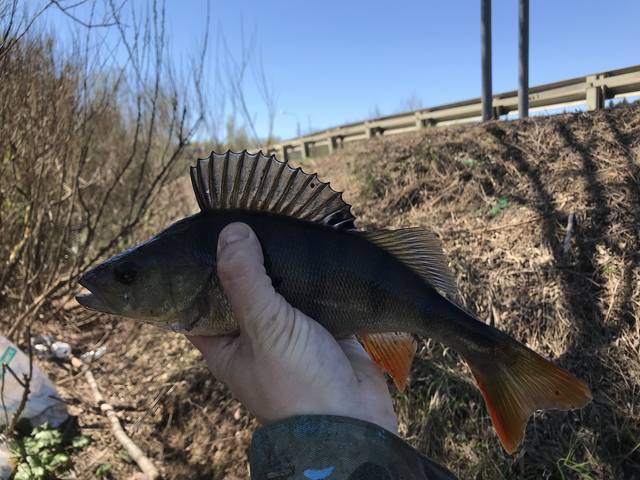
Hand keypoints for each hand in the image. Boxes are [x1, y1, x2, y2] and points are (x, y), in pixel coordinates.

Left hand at [187, 222, 397, 433]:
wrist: (354, 421)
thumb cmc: (297, 384)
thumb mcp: (264, 329)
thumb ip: (245, 281)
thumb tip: (231, 231)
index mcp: (224, 342)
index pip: (197, 302)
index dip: (196, 270)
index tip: (203, 233)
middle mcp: (253, 335)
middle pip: (241, 287)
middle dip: (246, 257)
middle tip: (248, 216)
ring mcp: (289, 330)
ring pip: (280, 287)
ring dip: (283, 261)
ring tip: (281, 221)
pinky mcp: (322, 325)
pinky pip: (314, 291)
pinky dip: (315, 272)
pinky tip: (315, 243)